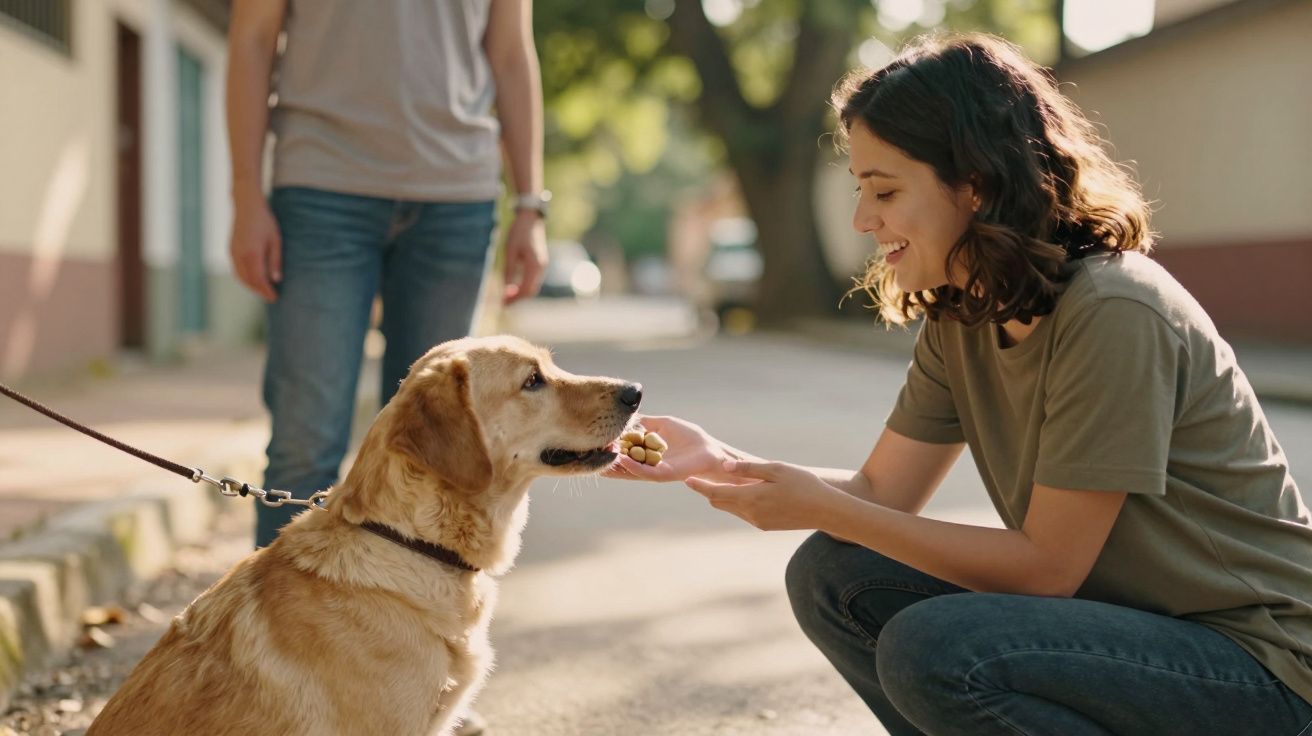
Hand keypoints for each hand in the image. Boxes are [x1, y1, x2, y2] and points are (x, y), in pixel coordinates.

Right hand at [229, 194, 281, 302]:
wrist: (246, 205)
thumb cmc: (265, 221)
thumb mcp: (275, 240)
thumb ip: (275, 261)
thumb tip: (276, 280)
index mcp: (252, 254)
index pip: (259, 280)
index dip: (266, 291)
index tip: (275, 298)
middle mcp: (240, 256)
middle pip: (249, 281)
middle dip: (259, 291)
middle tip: (271, 297)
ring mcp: (232, 253)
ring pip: (240, 277)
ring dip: (251, 286)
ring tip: (263, 291)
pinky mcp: (230, 250)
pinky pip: (236, 270)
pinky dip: (244, 278)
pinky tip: (253, 279)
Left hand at [502, 211, 546, 303]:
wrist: (530, 218)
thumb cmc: (518, 232)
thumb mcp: (510, 252)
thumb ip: (509, 271)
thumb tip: (507, 290)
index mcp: (534, 266)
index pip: (525, 291)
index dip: (514, 300)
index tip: (502, 305)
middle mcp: (541, 268)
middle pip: (530, 291)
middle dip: (517, 299)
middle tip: (502, 304)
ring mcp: (542, 266)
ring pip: (532, 287)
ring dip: (520, 294)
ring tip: (505, 297)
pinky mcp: (540, 263)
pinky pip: (532, 280)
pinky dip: (523, 286)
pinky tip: (513, 287)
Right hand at [602, 415, 759, 482]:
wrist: (709, 450)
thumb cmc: (689, 437)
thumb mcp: (662, 424)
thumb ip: (644, 423)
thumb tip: (625, 417)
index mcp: (645, 453)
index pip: (622, 452)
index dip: (609, 448)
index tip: (593, 442)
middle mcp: (647, 464)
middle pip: (621, 465)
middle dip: (605, 460)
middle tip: (588, 454)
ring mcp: (654, 471)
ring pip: (629, 471)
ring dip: (615, 465)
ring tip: (599, 459)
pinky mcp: (664, 474)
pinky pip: (645, 472)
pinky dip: (632, 467)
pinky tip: (621, 459)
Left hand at [684, 460, 845, 530]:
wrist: (825, 510)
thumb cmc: (803, 484)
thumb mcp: (776, 469)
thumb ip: (748, 468)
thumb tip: (724, 465)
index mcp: (751, 497)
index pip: (716, 492)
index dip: (700, 486)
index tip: (686, 479)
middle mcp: (750, 513)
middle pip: (719, 502)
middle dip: (708, 491)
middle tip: (697, 479)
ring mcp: (757, 521)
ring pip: (731, 508)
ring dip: (722, 497)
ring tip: (715, 484)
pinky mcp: (765, 525)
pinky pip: (743, 513)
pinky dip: (737, 503)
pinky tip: (739, 493)